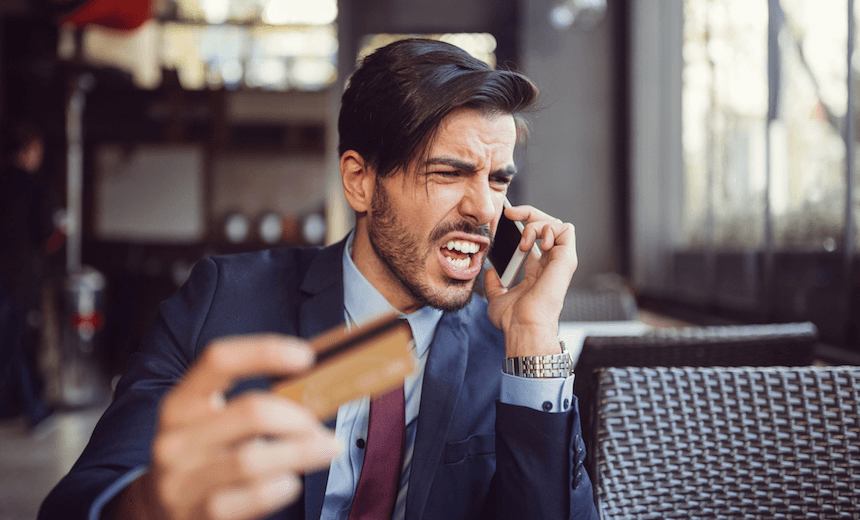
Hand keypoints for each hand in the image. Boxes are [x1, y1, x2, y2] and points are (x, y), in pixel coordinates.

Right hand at [108, 335, 340, 519]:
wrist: (154, 511)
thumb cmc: (200, 455)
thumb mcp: (208, 422)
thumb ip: (250, 403)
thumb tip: (314, 385)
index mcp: (180, 403)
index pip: (219, 360)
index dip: (264, 351)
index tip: (304, 356)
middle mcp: (176, 439)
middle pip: (250, 413)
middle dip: (297, 416)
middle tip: (317, 423)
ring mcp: (184, 480)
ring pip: (254, 460)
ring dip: (302, 451)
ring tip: (327, 448)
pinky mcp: (201, 515)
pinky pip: (254, 496)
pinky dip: (283, 486)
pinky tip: (290, 481)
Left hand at [485, 205, 577, 357]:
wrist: (523, 327)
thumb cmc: (514, 321)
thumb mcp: (497, 298)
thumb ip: (494, 284)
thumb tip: (490, 273)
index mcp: (537, 271)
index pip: (535, 238)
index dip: (523, 223)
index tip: (506, 217)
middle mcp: (550, 264)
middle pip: (547, 226)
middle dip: (529, 213)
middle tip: (511, 213)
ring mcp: (559, 261)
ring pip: (556, 224)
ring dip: (536, 223)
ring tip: (523, 241)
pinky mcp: (566, 259)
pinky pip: (566, 229)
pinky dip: (549, 228)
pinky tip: (536, 242)